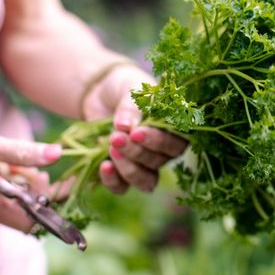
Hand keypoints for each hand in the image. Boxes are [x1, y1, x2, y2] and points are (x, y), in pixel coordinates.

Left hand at [82, 63, 186, 193]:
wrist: (99, 92)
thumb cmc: (123, 86)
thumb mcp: (129, 88)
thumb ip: (131, 106)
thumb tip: (125, 127)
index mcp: (173, 128)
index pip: (175, 142)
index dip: (157, 142)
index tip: (136, 133)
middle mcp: (162, 150)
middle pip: (158, 162)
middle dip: (136, 152)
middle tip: (116, 138)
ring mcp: (143, 164)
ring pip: (145, 180)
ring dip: (128, 169)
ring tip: (110, 150)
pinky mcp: (121, 172)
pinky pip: (122, 187)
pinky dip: (113, 181)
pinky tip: (103, 166)